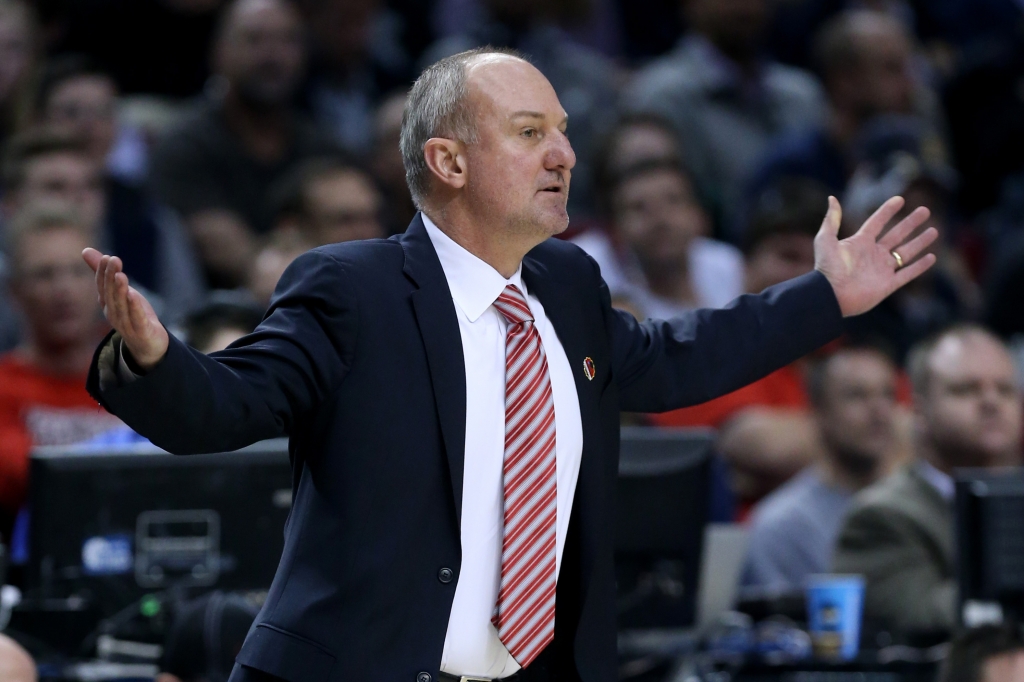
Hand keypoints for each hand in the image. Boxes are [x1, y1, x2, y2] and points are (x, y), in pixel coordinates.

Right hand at [83, 248, 168, 370]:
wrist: (148, 345)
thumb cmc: (133, 314)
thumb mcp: (120, 292)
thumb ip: (104, 273)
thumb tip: (84, 250)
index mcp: (107, 304)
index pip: (102, 286)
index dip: (103, 272)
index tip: (107, 257)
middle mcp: (113, 314)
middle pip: (110, 294)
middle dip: (111, 276)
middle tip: (113, 260)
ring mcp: (126, 324)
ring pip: (121, 306)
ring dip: (119, 290)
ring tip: (121, 275)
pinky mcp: (141, 332)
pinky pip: (136, 319)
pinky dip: (134, 307)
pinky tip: (133, 295)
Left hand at [815, 196, 937, 316]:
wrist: (829, 296)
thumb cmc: (826, 268)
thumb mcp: (825, 239)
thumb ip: (831, 220)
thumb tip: (832, 198)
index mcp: (859, 243)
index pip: (877, 223)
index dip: (887, 211)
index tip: (900, 199)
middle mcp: (873, 255)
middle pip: (896, 235)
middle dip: (910, 223)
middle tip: (925, 210)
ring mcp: (881, 270)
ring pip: (906, 253)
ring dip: (920, 242)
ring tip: (934, 231)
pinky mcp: (887, 285)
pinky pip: (907, 274)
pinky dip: (920, 266)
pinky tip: (931, 257)